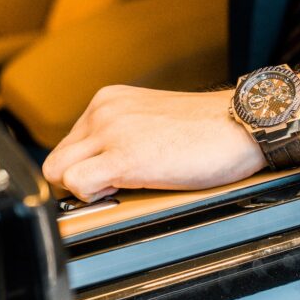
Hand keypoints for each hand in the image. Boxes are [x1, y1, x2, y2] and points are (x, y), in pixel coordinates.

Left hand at [42, 86, 266, 201]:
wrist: (241, 124)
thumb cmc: (208, 129)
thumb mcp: (150, 120)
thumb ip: (120, 134)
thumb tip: (98, 168)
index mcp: (107, 101)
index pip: (68, 146)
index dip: (86, 169)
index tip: (111, 179)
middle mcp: (103, 111)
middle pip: (57, 161)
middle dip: (80, 182)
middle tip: (115, 189)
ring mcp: (111, 131)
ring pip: (60, 173)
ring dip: (87, 191)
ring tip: (124, 189)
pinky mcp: (123, 156)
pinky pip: (76, 184)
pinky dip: (93, 198)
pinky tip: (125, 192)